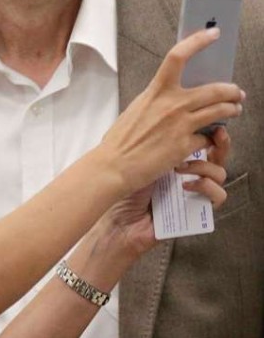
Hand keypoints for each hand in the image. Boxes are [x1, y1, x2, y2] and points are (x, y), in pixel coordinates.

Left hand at [96, 125, 230, 259]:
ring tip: (181, 168)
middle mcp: (187, 174)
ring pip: (219, 174)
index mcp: (174, 159)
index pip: (199, 141)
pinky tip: (186, 186)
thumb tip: (175, 118)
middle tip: (215, 135)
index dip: (206, 130)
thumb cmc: (126, 189)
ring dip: (204, 166)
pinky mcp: (198, 210)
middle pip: (216, 155)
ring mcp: (194, 192)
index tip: (207, 119)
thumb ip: (161, 142)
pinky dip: (206, 187)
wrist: (119, 219)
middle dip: (219, 143)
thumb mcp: (144, 159)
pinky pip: (218, 196)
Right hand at [99, 28, 242, 191]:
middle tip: (236, 92)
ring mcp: (181, 125)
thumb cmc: (122, 139)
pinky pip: (208, 138)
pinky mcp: (186, 145)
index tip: (213, 34)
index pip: (177, 57)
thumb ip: (159, 100)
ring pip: (220, 111)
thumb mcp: (138, 109)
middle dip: (231, 90)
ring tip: (234, 110)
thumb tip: (177, 98)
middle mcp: (172, 104)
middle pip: (214, 89)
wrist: (116, 164)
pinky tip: (208, 140)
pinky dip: (210, 138)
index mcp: (156, 92)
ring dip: (232, 110)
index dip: (198, 42)